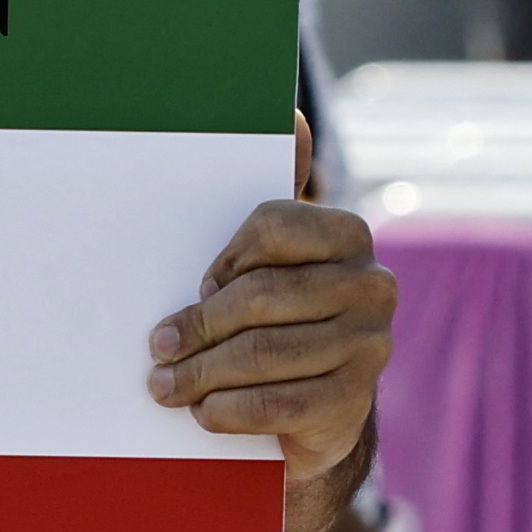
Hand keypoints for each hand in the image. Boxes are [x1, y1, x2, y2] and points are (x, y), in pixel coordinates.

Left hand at [150, 203, 392, 531]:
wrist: (317, 413)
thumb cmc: (278, 321)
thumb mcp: (272, 265)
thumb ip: (271, 214)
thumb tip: (295, 119)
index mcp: (348, 236)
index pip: (274, 227)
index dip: (226, 261)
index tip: (199, 286)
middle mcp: (371, 286)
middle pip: (263, 295)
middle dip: (199, 326)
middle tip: (159, 348)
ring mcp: (368, 346)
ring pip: (263, 353)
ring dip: (201, 373)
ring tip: (165, 385)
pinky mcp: (353, 402)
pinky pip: (277, 403)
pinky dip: (228, 409)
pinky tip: (204, 411)